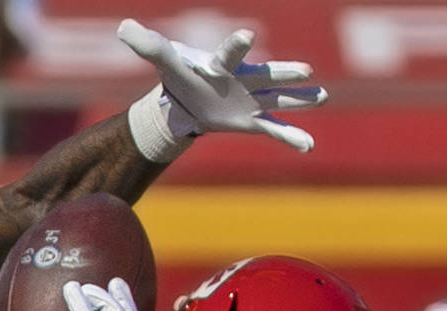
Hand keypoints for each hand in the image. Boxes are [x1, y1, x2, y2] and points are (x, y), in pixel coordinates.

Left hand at [119, 18, 325, 159]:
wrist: (186, 101)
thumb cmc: (179, 76)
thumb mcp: (163, 60)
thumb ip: (146, 44)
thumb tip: (123, 28)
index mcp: (221, 65)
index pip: (229, 53)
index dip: (236, 45)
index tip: (246, 36)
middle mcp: (243, 79)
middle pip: (266, 75)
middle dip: (285, 73)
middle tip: (305, 70)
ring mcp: (251, 99)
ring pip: (279, 99)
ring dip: (300, 99)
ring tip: (323, 96)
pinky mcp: (252, 119)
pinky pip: (275, 129)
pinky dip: (291, 137)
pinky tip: (308, 146)